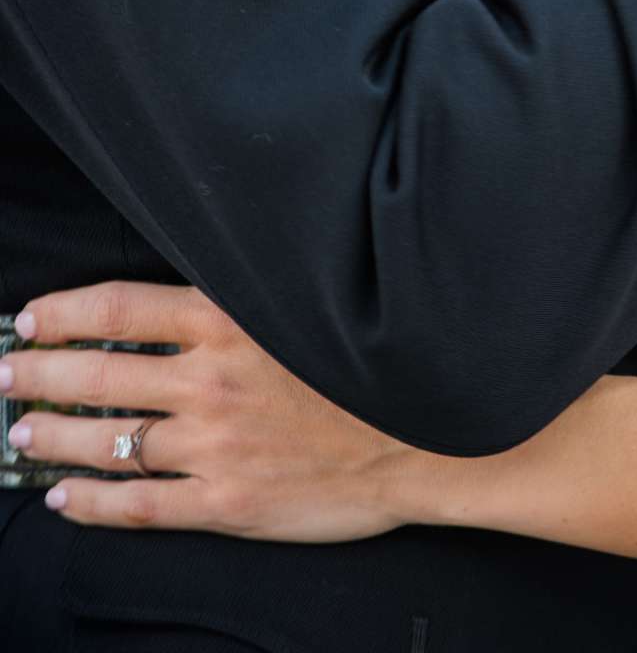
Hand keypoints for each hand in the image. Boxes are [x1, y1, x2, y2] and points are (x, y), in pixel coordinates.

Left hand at [1, 281, 412, 539]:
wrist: (433, 433)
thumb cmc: (375, 362)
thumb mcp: (307, 302)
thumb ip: (244, 298)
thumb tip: (186, 289)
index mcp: (231, 321)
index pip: (120, 307)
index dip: (65, 312)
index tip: (31, 317)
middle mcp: (212, 381)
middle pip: (100, 372)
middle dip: (41, 373)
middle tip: (7, 375)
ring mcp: (215, 446)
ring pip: (110, 441)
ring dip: (56, 436)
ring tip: (25, 432)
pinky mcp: (227, 502)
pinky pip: (139, 507)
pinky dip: (91, 503)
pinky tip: (65, 497)